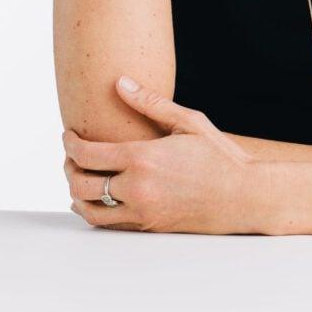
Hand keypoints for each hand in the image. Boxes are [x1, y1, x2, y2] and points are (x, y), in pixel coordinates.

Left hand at [63, 75, 264, 233]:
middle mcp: (137, 188)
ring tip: (78, 178)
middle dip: (69, 166)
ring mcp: (142, 212)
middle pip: (81, 182)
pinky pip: (109, 225)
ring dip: (76, 193)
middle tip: (70, 155)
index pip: (88, 153)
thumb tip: (121, 83)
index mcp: (143, 158)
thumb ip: (150, 103)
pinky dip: (93, 212)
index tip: (68, 135)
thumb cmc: (219, 156)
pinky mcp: (149, 228)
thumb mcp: (189, 122)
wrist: (243, 196)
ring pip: (89, 209)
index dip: (70, 144)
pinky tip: (95, 201)